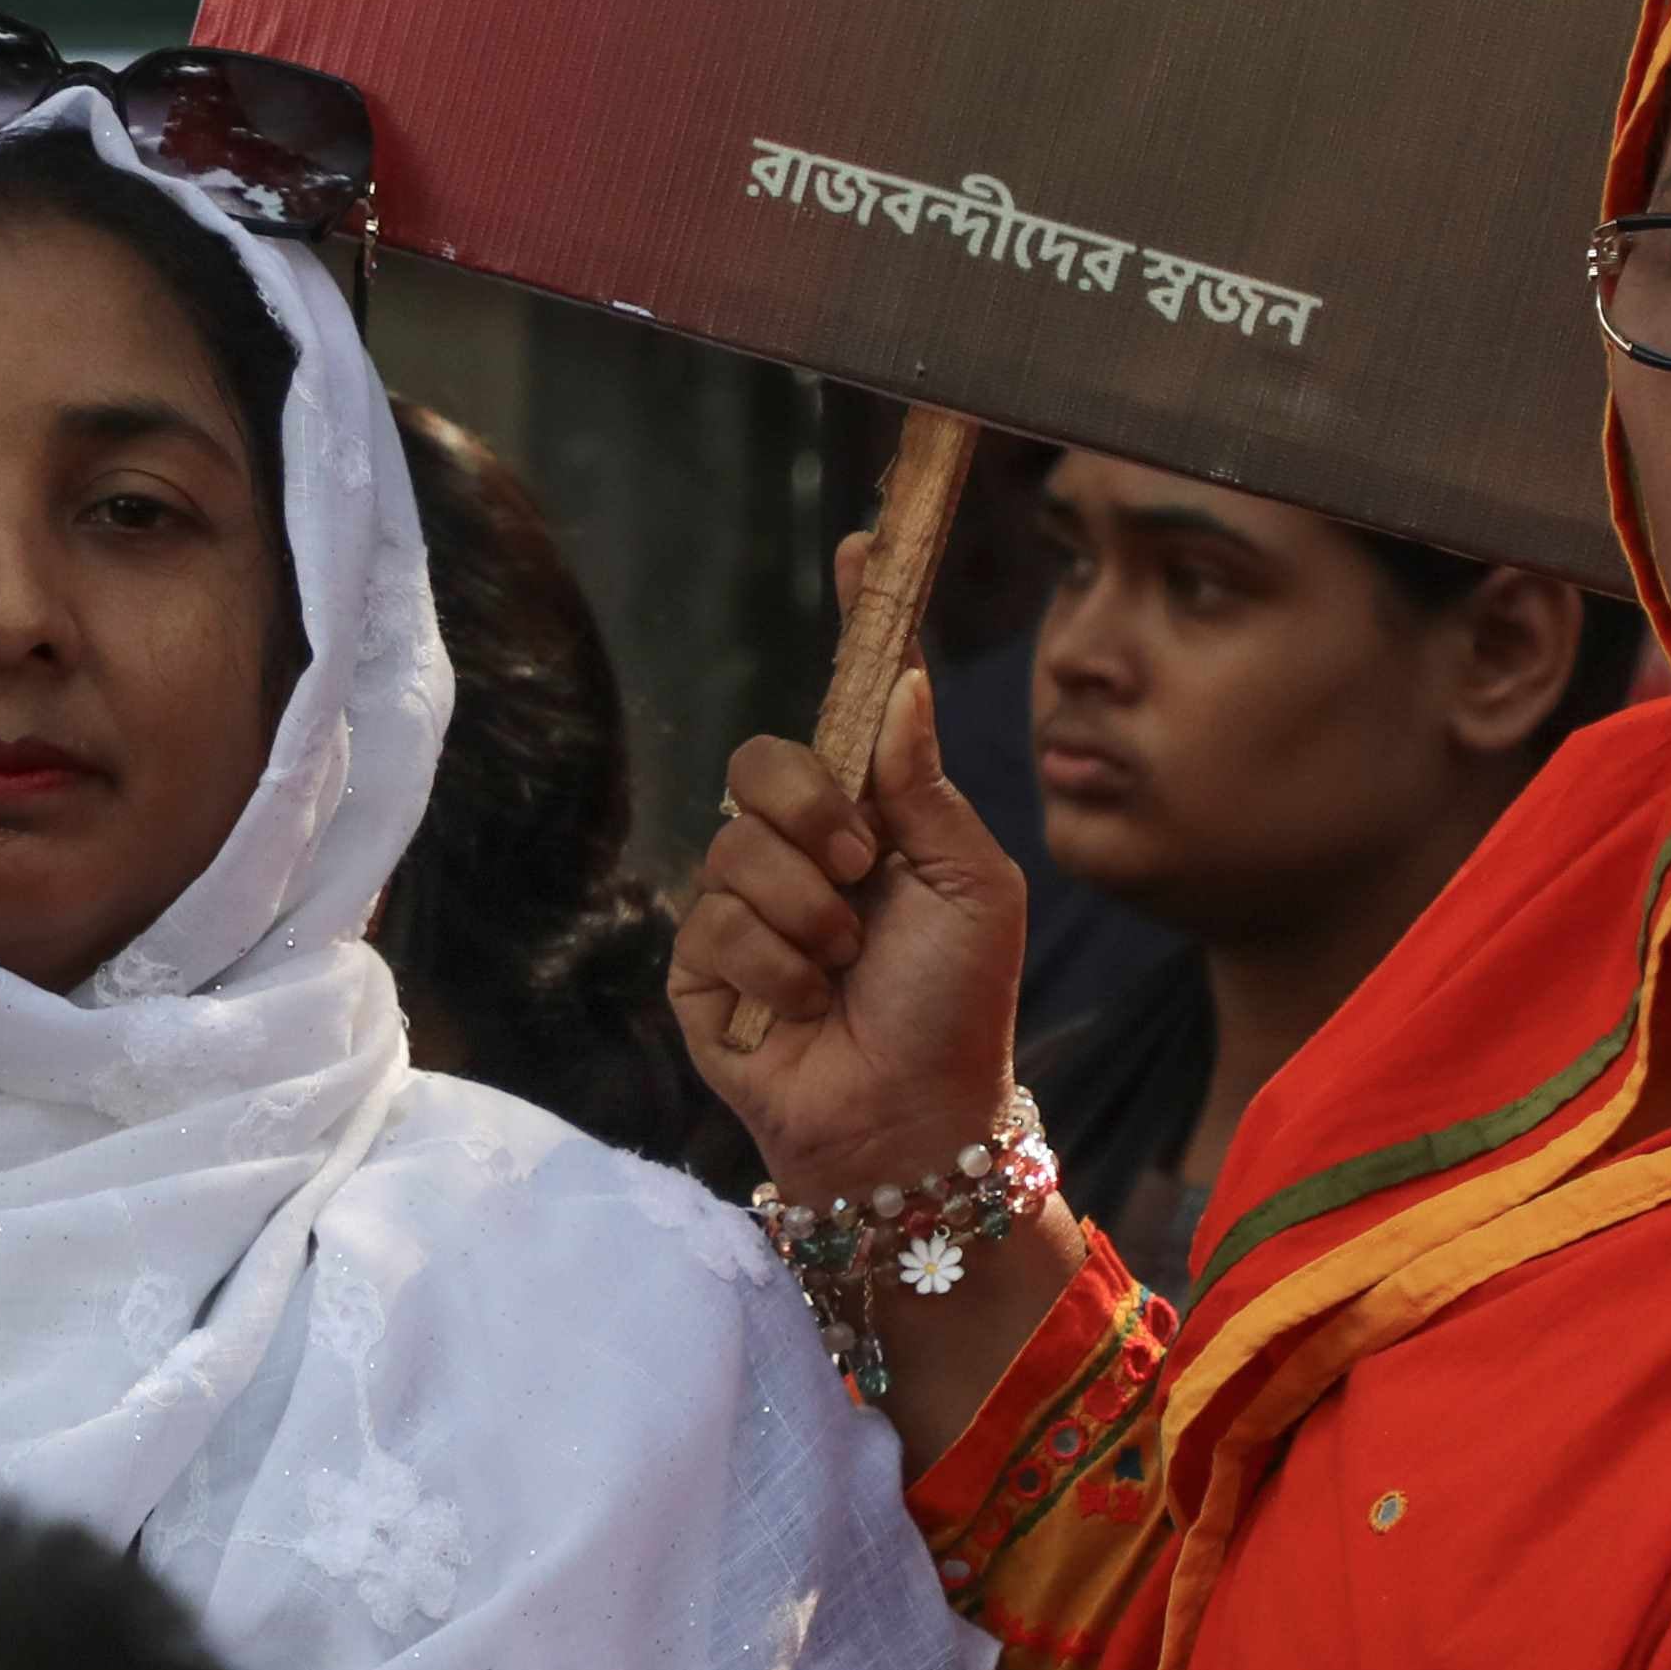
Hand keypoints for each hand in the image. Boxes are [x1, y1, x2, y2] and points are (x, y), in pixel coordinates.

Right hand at [670, 531, 1033, 1214]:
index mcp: (869, 816)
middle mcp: (798, 848)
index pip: (849, 702)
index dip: (857, 620)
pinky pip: (716, 923)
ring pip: (738, 849)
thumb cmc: (958, 1008)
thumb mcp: (973, 887)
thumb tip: (903, 683)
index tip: (864, 546)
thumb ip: (926, 788)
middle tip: (862, 873)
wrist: (913, 1123)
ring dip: (809, 915)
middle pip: (763, 763)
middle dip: (813, 812)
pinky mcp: (697, 966)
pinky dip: (777, 967)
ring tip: (844, 968)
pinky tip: (804, 1007)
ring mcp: (740, 906)